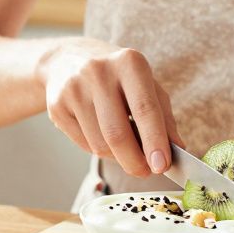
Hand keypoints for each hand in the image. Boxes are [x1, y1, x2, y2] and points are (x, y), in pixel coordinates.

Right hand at [37, 38, 181, 177]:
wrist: (68, 61)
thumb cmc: (118, 77)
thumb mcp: (147, 86)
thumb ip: (164, 118)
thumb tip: (177, 150)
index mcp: (129, 62)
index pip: (144, 108)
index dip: (155, 141)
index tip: (162, 166)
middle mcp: (98, 72)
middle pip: (117, 134)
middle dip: (134, 162)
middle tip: (145, 171)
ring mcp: (73, 89)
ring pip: (100, 145)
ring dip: (117, 157)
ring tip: (124, 148)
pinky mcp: (56, 107)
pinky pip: (83, 145)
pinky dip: (98, 150)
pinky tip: (101, 135)